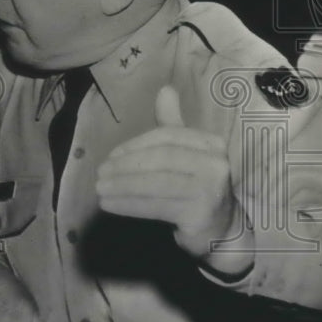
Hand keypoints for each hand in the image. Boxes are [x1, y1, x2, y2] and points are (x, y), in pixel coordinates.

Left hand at [96, 85, 251, 273]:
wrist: (221, 231)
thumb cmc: (197, 187)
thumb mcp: (187, 154)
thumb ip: (173, 124)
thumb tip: (165, 89)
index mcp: (212, 143)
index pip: (166, 137)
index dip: (134, 145)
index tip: (110, 157)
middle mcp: (216, 163)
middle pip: (160, 158)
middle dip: (125, 166)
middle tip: (100, 174)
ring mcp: (211, 189)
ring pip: (156, 182)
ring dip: (122, 185)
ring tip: (100, 190)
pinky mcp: (200, 214)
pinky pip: (156, 205)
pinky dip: (129, 204)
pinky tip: (110, 205)